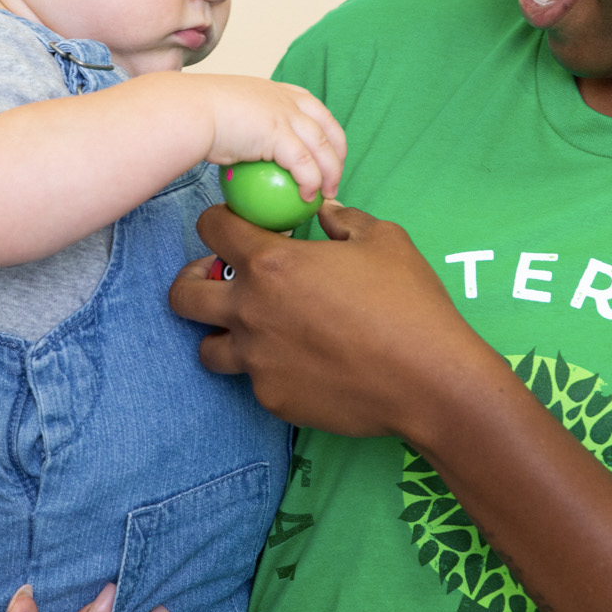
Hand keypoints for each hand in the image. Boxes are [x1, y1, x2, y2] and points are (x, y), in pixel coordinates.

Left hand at [169, 201, 488, 438]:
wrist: (428, 378)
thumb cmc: (408, 302)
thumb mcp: (383, 240)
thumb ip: (343, 220)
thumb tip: (325, 213)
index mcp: (271, 264)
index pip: (211, 229)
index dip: (218, 221)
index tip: (232, 227)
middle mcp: (251, 311)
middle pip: (183, 295)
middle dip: (193, 281)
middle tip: (218, 279)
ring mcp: (258, 360)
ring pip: (206, 348)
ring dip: (222, 334)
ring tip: (252, 329)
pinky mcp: (273, 398)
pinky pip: (253, 380)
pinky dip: (267, 368)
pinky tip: (301, 362)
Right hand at [190, 77, 345, 202]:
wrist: (187, 111)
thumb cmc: (195, 116)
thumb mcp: (226, 113)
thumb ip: (241, 127)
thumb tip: (240, 151)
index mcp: (276, 91)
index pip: (313, 108)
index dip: (326, 131)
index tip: (325, 153)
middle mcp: (287, 99)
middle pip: (329, 127)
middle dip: (338, 155)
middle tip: (333, 180)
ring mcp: (286, 114)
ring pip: (324, 148)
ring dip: (331, 174)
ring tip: (325, 195)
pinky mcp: (280, 134)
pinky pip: (305, 165)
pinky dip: (310, 183)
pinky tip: (307, 198)